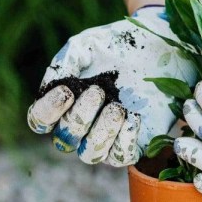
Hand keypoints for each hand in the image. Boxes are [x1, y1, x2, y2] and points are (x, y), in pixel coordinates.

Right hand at [27, 6, 195, 165]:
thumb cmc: (121, 45)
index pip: (40, 121)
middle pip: (66, 140)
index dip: (47, 112)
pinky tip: (134, 117)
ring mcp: (109, 136)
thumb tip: (51, 84)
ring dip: (101, 132)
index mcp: (65, 103)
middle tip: (98, 91)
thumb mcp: (90, 44)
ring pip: (91, 155)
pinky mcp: (137, 141)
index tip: (66, 91)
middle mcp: (83, 125)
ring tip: (117, 107)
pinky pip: (123, 157)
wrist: (161, 46)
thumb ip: (67, 60)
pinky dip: (125, 140)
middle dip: (79, 117)